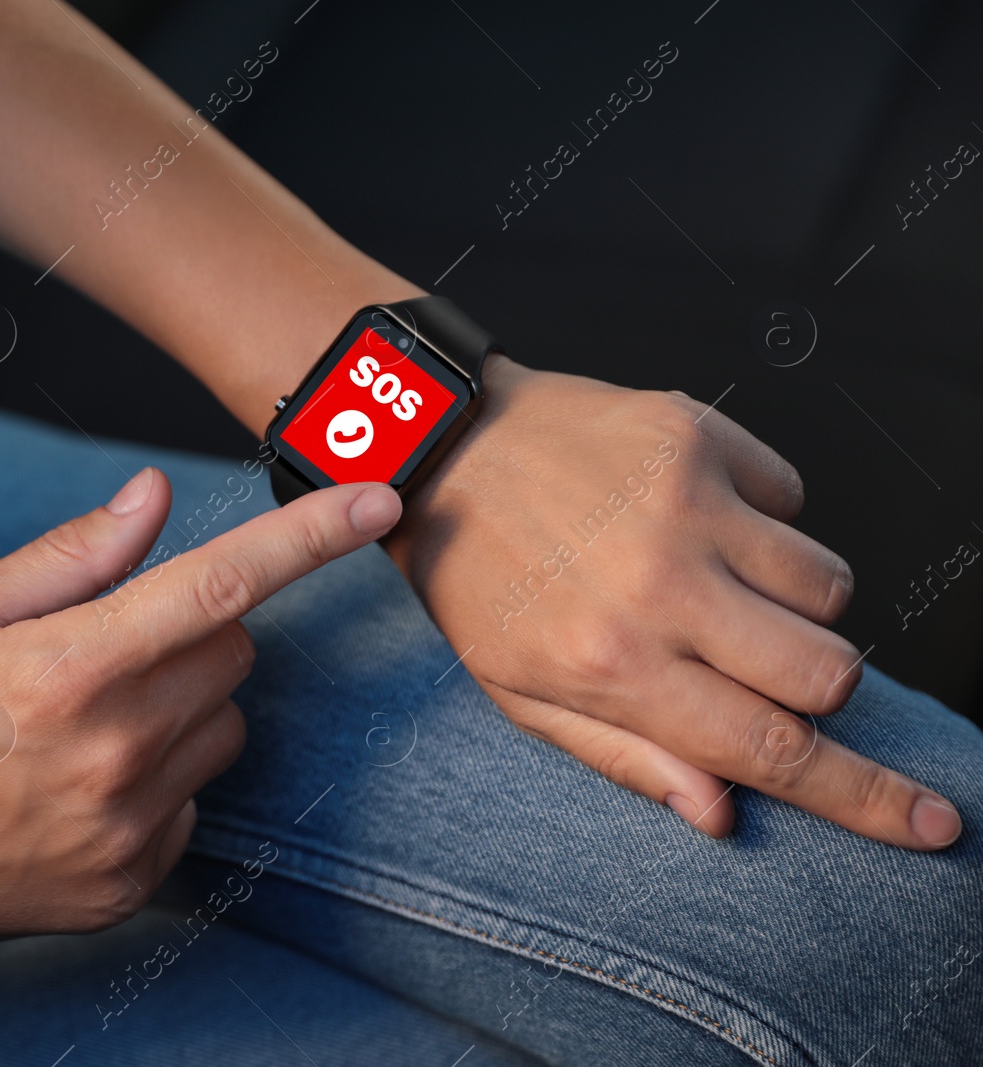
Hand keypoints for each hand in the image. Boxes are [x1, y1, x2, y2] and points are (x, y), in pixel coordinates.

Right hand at [0, 467, 401, 960]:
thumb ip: (70, 555)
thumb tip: (152, 499)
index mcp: (70, 666)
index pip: (220, 585)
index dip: (310, 536)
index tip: (378, 500)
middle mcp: (112, 750)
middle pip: (234, 657)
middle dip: (196, 633)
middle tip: (113, 645)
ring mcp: (125, 828)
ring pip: (223, 731)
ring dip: (184, 709)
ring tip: (89, 721)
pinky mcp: (125, 884)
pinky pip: (192, 807)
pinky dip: (159, 784)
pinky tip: (82, 786)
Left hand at [384, 356, 961, 849]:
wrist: (442, 448)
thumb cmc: (476, 577)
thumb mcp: (519, 692)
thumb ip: (625, 756)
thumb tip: (723, 811)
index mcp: (612, 664)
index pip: (771, 750)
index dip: (867, 797)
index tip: (933, 821)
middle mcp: (659, 587)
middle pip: (829, 671)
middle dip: (816, 687)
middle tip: (750, 664)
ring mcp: (685, 503)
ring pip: (830, 586)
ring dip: (791, 603)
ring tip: (709, 582)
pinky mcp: (698, 433)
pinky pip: (795, 497)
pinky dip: (763, 519)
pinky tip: (690, 515)